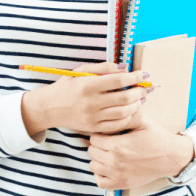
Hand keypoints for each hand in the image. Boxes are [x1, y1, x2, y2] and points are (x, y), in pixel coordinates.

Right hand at [21, 62, 149, 135]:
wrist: (49, 107)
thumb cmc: (67, 85)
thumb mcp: (81, 71)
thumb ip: (103, 67)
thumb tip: (124, 67)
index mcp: (88, 85)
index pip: (118, 80)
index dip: (135, 76)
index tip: (144, 74)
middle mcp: (91, 102)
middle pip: (124, 98)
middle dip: (140, 92)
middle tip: (146, 88)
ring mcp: (92, 117)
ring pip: (123, 113)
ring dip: (136, 105)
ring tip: (140, 99)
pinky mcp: (93, 128)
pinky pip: (116, 125)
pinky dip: (127, 118)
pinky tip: (131, 111)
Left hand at [87, 110, 193, 190]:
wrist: (170, 157)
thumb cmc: (156, 137)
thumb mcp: (143, 121)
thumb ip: (125, 115)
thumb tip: (111, 110)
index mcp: (119, 145)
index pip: (94, 138)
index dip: (100, 133)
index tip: (107, 133)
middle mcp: (115, 162)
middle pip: (92, 151)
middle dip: (98, 145)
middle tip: (108, 142)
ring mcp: (117, 175)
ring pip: (93, 166)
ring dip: (98, 159)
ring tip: (108, 153)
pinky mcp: (121, 184)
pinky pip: (100, 182)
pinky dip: (100, 175)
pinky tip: (108, 167)